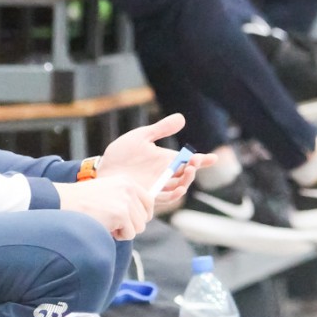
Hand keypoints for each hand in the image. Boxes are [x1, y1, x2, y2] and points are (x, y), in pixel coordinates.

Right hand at [55, 174, 152, 239]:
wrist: (65, 202)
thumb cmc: (83, 201)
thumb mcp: (108, 192)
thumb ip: (125, 199)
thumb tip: (143, 216)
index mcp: (127, 181)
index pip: (149, 201)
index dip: (143, 214)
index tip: (133, 221)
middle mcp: (129, 188)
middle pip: (145, 217)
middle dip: (131, 224)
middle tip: (114, 223)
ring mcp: (125, 200)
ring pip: (139, 227)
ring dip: (124, 231)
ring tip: (108, 224)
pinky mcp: (121, 213)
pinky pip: (130, 234)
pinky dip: (119, 236)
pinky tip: (106, 227)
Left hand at [97, 114, 216, 208]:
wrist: (103, 168)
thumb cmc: (121, 153)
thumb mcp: (142, 136)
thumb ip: (161, 129)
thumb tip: (182, 117)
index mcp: (165, 160)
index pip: (187, 161)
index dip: (202, 160)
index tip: (213, 158)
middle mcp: (164, 175)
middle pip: (186, 175)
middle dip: (194, 169)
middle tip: (195, 161)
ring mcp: (157, 186)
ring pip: (178, 187)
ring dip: (187, 181)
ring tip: (189, 171)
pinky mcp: (148, 195)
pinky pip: (165, 198)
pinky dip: (174, 195)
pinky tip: (179, 189)